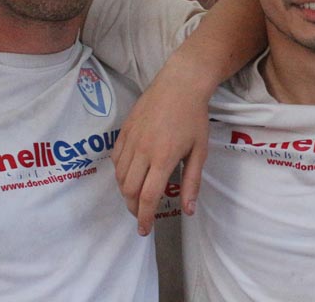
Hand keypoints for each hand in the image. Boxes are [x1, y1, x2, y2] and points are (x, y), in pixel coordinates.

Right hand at [112, 71, 210, 235]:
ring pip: (120, 176)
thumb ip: (192, 181)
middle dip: (134, 208)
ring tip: (137, 197)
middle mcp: (142, 151)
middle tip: (142, 215)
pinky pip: (115, 159)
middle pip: (129, 191)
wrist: (180, 84)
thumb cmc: (194, 118)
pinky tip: (130, 175)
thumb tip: (188, 210)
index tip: (145, 231)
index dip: (145, 218)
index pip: (148, 197)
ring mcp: (131, 140)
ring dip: (126, 192)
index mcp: (163, 158)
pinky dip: (120, 173)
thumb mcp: (200, 150)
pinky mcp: (123, 130)